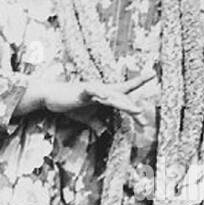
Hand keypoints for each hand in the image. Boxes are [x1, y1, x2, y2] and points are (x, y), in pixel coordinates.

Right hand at [17, 71, 153, 123]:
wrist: (51, 97)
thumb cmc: (69, 105)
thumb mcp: (85, 118)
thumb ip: (96, 123)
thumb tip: (103, 131)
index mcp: (105, 95)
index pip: (125, 89)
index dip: (139, 81)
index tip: (152, 74)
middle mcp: (102, 89)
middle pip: (122, 97)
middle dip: (134, 109)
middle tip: (145, 121)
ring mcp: (93, 89)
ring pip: (112, 96)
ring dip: (124, 104)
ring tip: (136, 111)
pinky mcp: (82, 90)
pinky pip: (93, 91)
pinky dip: (101, 93)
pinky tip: (108, 97)